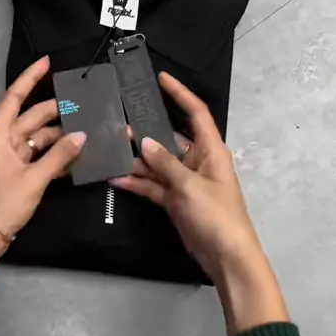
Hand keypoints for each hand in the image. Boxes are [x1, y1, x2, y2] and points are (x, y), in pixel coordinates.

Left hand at [0, 56, 85, 238]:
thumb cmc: (3, 203)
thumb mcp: (34, 179)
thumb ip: (59, 156)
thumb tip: (82, 136)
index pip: (15, 97)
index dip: (30, 78)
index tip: (48, 62)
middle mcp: (3, 140)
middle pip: (32, 117)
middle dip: (56, 111)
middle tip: (84, 105)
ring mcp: (10, 156)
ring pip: (38, 137)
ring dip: (59, 136)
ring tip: (86, 132)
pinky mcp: (17, 171)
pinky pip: (38, 155)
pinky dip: (54, 154)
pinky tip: (75, 156)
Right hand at [112, 72, 262, 281]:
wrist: (226, 257)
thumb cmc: (216, 215)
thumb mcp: (190, 185)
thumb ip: (165, 163)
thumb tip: (144, 142)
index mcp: (211, 150)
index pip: (196, 113)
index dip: (180, 94)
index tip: (161, 78)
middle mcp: (198, 161)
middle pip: (169, 138)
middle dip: (146, 130)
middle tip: (119, 118)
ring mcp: (185, 181)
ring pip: (157, 163)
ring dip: (136, 158)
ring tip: (109, 147)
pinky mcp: (174, 200)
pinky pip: (152, 185)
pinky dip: (137, 182)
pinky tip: (115, 177)